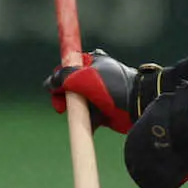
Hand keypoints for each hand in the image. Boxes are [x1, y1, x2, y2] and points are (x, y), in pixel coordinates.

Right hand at [46, 50, 163, 133]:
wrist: (139, 105)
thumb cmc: (114, 87)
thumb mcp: (85, 78)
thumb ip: (63, 78)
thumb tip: (49, 83)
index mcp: (91, 62)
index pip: (66, 69)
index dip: (58, 80)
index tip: (57, 91)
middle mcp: (94, 77)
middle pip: (68, 89)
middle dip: (64, 99)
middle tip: (62, 108)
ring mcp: (98, 95)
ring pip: (76, 105)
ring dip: (75, 112)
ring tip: (83, 116)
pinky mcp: (102, 111)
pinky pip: (87, 118)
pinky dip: (85, 123)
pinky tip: (91, 125)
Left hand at [124, 86, 187, 187]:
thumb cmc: (184, 107)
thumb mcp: (168, 101)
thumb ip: (168, 103)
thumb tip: (186, 86)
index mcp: (135, 138)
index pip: (136, 151)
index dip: (145, 157)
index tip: (152, 159)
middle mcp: (137, 158)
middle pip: (140, 172)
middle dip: (143, 178)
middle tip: (143, 186)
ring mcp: (150, 173)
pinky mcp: (165, 185)